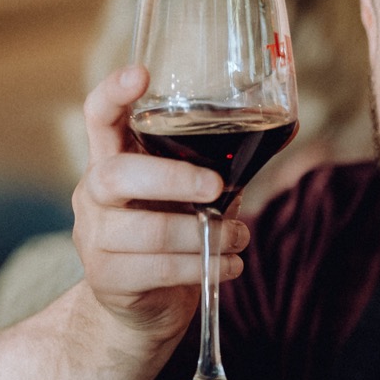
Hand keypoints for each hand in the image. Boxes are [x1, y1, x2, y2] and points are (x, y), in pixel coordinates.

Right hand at [72, 67, 250, 342]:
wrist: (143, 306)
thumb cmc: (172, 237)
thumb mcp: (187, 197)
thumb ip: (217, 170)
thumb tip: (286, 131)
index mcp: (111, 160)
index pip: (99, 117)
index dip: (114, 93)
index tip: (141, 73)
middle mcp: (93, 194)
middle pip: (117, 175)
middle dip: (174, 179)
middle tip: (218, 188)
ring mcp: (94, 238)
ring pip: (147, 230)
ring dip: (205, 236)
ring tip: (239, 239)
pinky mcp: (108, 278)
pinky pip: (159, 270)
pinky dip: (205, 267)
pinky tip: (231, 266)